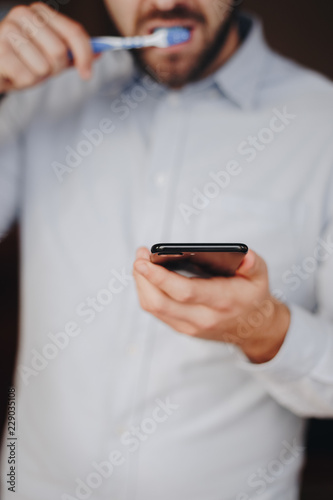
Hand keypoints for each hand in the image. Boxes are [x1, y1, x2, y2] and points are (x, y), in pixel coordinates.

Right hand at [0, 2, 93, 92]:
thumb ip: (73, 54)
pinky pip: (28, 76)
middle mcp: (24, 15)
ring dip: (38, 76)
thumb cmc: (23, 61)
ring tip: (25, 69)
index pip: (74, 31)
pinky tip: (14, 74)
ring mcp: (9, 29)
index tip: (87, 74)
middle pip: (60, 52)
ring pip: (44, 66)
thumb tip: (100, 53)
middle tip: (41, 69)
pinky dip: (24, 82)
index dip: (85, 55)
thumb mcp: (50, 56)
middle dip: (55, 69)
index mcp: (41, 13)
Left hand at [133, 247, 290, 363]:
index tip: (144, 260)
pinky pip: (157, 311)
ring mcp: (190, 326)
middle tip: (139, 256)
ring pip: (154, 308)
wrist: (254, 329)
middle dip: (142, 278)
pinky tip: (148, 276)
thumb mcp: (259, 276)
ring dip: (141, 284)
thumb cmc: (252, 296)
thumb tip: (244, 255)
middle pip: (159, 302)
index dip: (160, 277)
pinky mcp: (182, 328)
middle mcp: (203, 318)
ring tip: (141, 262)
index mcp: (221, 302)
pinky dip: (147, 292)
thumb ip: (252, 264)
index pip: (184, 292)